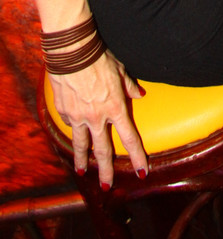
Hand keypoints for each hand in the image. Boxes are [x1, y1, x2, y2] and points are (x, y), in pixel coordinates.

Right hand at [49, 50, 147, 188]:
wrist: (72, 52)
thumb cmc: (100, 58)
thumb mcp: (120, 71)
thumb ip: (130, 87)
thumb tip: (140, 95)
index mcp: (115, 107)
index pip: (129, 138)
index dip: (137, 156)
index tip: (142, 171)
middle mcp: (97, 117)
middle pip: (103, 150)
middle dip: (106, 171)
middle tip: (107, 186)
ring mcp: (78, 116)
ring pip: (81, 145)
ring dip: (82, 161)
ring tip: (83, 173)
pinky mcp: (64, 111)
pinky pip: (70, 123)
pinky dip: (73, 127)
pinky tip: (73, 128)